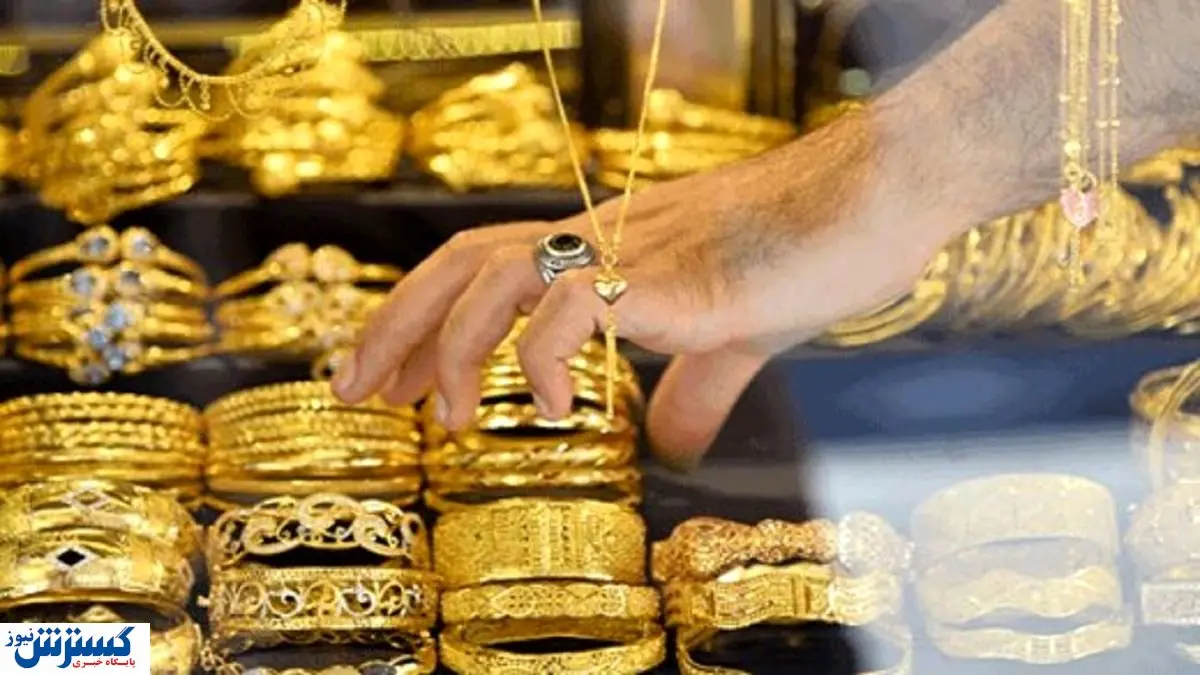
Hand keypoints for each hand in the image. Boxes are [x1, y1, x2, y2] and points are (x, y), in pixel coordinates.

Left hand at [333, 116, 945, 467]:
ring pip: (501, 276)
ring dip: (451, 346)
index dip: (423, 317)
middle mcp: (606, 239)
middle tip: (356, 393)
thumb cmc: (811, 254)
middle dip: (396, 326)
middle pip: (465, 261)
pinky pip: (578, 302)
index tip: (388, 379)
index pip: (485, 266)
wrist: (878, 197)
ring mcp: (636, 252)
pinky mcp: (675, 275)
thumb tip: (673, 448)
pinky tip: (548, 409)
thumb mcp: (737, 335)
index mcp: (609, 248)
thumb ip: (693, 390)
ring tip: (441, 417)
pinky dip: (542, 357)